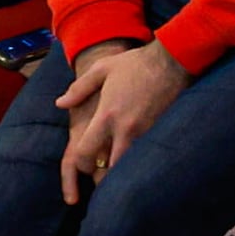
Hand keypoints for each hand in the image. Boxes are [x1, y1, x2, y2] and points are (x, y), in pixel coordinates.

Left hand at [56, 40, 187, 199]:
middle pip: (110, 167)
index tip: (84, 166)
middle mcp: (125, 129)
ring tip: (121, 171)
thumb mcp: (102, 69)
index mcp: (106, 116)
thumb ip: (79, 88)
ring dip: (124, 169)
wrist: (174, 60)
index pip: (86, 154)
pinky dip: (142, 160)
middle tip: (103, 175)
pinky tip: (140, 159)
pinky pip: (148, 154)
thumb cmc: (136, 63)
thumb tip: (61, 104)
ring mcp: (147, 132)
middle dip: (104, 175)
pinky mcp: (163, 131)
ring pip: (131, 165)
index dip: (81, 166)